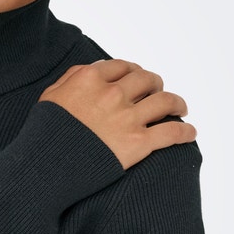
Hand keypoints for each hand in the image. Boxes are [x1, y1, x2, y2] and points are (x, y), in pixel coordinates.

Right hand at [38, 59, 195, 168]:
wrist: (44, 166)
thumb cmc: (43, 134)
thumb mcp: (50, 97)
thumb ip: (71, 79)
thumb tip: (91, 71)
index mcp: (90, 79)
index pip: (121, 66)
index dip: (132, 71)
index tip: (136, 78)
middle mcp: (112, 94)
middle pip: (146, 79)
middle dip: (154, 83)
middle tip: (157, 91)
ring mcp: (127, 118)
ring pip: (165, 101)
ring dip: (176, 102)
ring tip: (180, 108)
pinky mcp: (138, 144)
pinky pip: (171, 133)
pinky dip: (185, 132)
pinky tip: (190, 133)